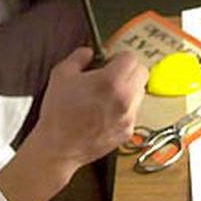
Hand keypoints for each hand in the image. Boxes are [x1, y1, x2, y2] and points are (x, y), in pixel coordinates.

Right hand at [31, 48, 147, 172]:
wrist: (58, 148)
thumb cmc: (58, 112)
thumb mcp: (61, 74)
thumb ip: (79, 56)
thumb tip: (89, 52)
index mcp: (111, 81)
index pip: (132, 58)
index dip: (119, 57)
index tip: (109, 62)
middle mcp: (125, 99)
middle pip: (142, 73)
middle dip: (129, 70)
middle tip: (111, 75)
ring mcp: (129, 117)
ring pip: (140, 93)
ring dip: (128, 89)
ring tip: (107, 96)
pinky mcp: (128, 132)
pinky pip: (133, 112)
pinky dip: (124, 109)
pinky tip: (105, 113)